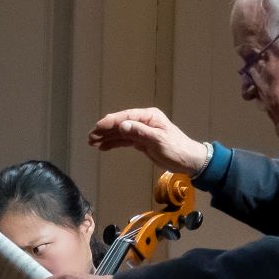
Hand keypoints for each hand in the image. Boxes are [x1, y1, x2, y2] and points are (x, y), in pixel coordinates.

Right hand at [89, 106, 209, 174]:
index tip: (97, 127)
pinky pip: (124, 141)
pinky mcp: (141, 141)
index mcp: (149, 117)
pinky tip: (103, 147)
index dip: (111, 122)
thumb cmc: (177, 149)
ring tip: (92, 143)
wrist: (189, 160)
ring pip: (120, 133)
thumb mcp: (158, 140)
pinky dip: (113, 143)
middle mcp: (144, 122)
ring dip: (106, 137)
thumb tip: (122, 126)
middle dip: (105, 130)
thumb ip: (140, 132)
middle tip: (90, 137)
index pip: (126, 117)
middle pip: (120, 124)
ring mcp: (142, 131)